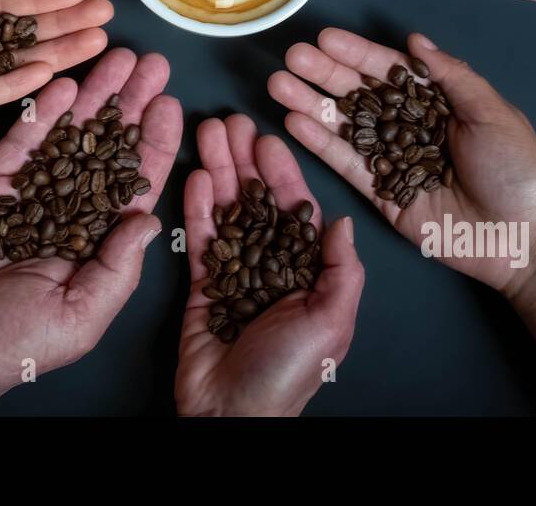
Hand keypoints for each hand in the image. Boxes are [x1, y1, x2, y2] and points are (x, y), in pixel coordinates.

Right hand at [0, 48, 182, 411]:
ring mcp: (27, 191)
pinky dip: (41, 110)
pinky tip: (63, 80)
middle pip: (108, 146)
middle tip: (152, 64)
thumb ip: (118, 268)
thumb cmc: (13, 345)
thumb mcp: (82, 316)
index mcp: (97, 242)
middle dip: (131, 104)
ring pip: (69, 133)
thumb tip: (150, 219)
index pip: (134, 183)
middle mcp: (68, 210)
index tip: (171, 105)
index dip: (154, 144)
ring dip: (94, 94)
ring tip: (116, 55)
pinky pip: (19, 138)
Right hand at [174, 116, 362, 416]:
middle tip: (228, 120)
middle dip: (243, 160)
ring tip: (205, 133)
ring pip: (227, 211)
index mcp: (309, 273)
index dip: (281, 172)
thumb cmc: (289, 374)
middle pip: (256, 201)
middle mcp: (273, 266)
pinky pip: (200, 239)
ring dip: (218, 171)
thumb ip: (342, 270)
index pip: (295, 209)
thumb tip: (340, 220)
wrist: (234, 415)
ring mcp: (236, 273)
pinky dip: (196, 207)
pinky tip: (194, 176)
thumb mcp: (331, 320)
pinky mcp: (202, 286)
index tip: (268, 136)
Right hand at [269, 28, 535, 293]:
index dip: (357, 55)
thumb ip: (451, 75)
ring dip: (312, 104)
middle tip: (291, 57)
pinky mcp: (381, 196)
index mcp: (439, 103)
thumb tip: (414, 39)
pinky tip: (294, 121)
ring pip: (345, 126)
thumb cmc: (516, 170)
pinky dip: (320, 143)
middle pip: (360, 95)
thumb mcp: (491, 112)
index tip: (324, 39)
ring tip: (278, 83)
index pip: (389, 73)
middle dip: (325, 75)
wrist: (523, 237)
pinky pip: (346, 164)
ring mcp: (392, 161)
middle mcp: (409, 127)